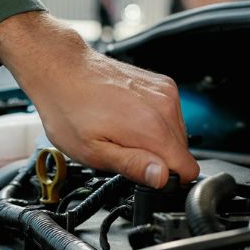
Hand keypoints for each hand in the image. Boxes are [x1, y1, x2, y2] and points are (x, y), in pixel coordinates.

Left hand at [0, 12, 197, 186]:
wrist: (62, 70)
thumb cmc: (69, 109)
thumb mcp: (93, 151)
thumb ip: (133, 166)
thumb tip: (162, 178)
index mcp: (152, 127)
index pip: (188, 169)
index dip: (166, 179)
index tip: (144, 173)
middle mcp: (165, 106)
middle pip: (181, 152)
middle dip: (157, 159)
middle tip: (122, 149)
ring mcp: (164, 91)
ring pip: (177, 134)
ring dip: (155, 140)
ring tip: (122, 131)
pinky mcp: (161, 83)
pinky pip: (170, 115)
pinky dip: (153, 121)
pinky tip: (127, 117)